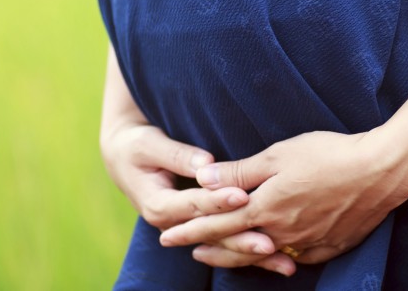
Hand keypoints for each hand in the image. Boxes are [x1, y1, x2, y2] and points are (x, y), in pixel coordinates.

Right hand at [99, 119, 297, 275]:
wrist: (124, 159)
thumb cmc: (137, 146)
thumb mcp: (150, 145)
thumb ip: (178, 155)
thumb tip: (206, 165)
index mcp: (159, 204)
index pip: (194, 205)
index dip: (218, 201)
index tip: (242, 195)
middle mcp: (173, 224)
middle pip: (213, 234)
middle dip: (242, 239)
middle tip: (270, 242)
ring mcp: (186, 229)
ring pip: (223, 245)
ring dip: (253, 254)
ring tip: (283, 261)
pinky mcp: (198, 227)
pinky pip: (226, 241)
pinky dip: (250, 250)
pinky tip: (278, 257)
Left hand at [161, 128, 407, 265]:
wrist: (381, 171)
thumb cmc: (328, 154)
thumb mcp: (278, 155)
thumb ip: (240, 171)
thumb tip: (202, 178)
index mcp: (265, 208)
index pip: (216, 222)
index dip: (189, 229)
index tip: (165, 234)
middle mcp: (281, 232)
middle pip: (234, 245)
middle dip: (205, 247)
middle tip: (180, 249)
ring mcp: (306, 243)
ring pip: (261, 255)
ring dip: (234, 255)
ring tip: (215, 256)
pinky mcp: (328, 246)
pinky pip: (293, 258)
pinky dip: (273, 258)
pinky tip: (268, 255)